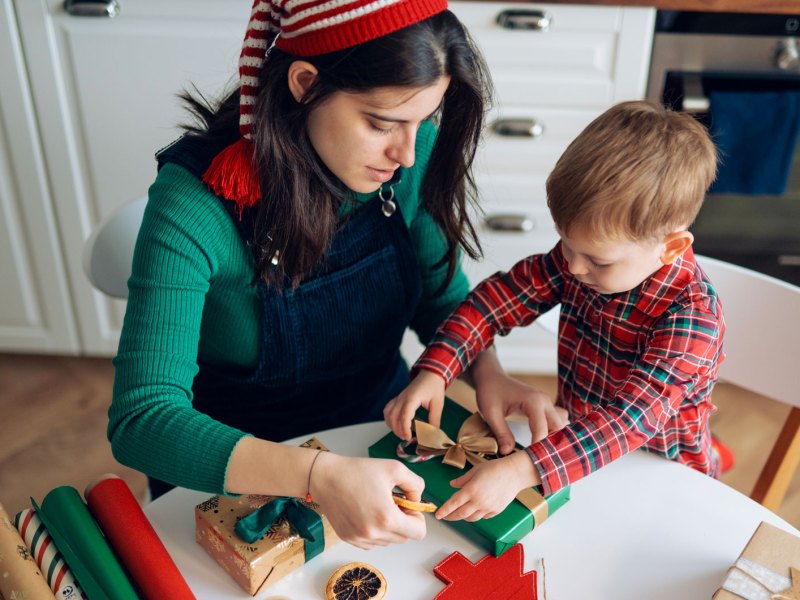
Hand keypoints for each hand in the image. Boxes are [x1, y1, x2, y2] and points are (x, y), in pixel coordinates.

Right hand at [310, 453, 426, 548]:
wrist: (325, 477)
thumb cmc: (357, 471)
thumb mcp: (394, 469)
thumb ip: (415, 484)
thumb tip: (417, 500)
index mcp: (387, 518)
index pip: (419, 533)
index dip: (418, 518)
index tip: (408, 505)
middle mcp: (374, 534)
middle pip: (405, 538)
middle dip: (404, 521)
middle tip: (393, 503)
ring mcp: (360, 539)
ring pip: (389, 541)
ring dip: (389, 527)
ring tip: (378, 505)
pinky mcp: (350, 539)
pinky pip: (373, 542)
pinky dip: (375, 531)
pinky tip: (367, 513)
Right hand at [383, 370, 445, 440]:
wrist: (430, 374)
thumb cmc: (434, 387)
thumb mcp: (438, 404)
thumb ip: (434, 419)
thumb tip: (433, 434)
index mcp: (412, 398)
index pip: (404, 415)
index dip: (405, 428)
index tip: (409, 437)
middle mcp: (402, 398)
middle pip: (393, 416)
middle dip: (398, 430)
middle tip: (407, 438)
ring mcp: (398, 398)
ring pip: (388, 414)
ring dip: (392, 425)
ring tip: (401, 433)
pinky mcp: (397, 398)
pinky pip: (388, 409)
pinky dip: (389, 418)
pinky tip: (395, 424)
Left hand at [435, 451, 539, 520]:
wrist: (514, 473)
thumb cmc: (495, 468)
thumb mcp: (475, 470)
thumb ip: (462, 480)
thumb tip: (452, 485)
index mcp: (471, 490)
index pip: (453, 504)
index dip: (444, 511)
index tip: (438, 515)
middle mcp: (479, 501)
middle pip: (460, 514)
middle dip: (451, 516)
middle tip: (446, 516)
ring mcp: (488, 508)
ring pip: (471, 518)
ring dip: (463, 517)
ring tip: (459, 513)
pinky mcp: (496, 511)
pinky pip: (483, 517)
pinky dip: (476, 515)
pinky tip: (475, 509)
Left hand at [475, 372, 567, 453]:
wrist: (491, 377)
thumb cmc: (490, 392)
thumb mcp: (491, 412)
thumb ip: (501, 432)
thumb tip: (507, 452)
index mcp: (533, 401)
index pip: (542, 429)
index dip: (538, 447)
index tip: (531, 462)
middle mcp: (544, 401)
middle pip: (558, 428)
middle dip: (550, 445)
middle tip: (538, 462)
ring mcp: (547, 403)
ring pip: (560, 425)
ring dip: (554, 440)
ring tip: (542, 456)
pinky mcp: (545, 407)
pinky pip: (556, 422)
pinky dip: (553, 434)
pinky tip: (544, 446)